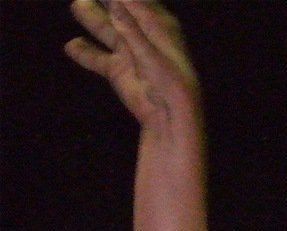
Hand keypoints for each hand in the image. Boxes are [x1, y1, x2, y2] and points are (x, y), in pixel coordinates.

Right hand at [65, 0, 199, 126]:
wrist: (169, 116)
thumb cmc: (169, 80)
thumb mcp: (149, 51)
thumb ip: (130, 26)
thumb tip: (115, 0)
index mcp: (157, 24)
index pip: (134, 0)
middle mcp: (141, 35)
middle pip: (118, 10)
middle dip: (106, 0)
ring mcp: (128, 52)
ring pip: (106, 31)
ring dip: (92, 18)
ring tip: (77, 5)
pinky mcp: (118, 71)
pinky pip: (98, 59)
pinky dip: (85, 54)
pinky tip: (70, 46)